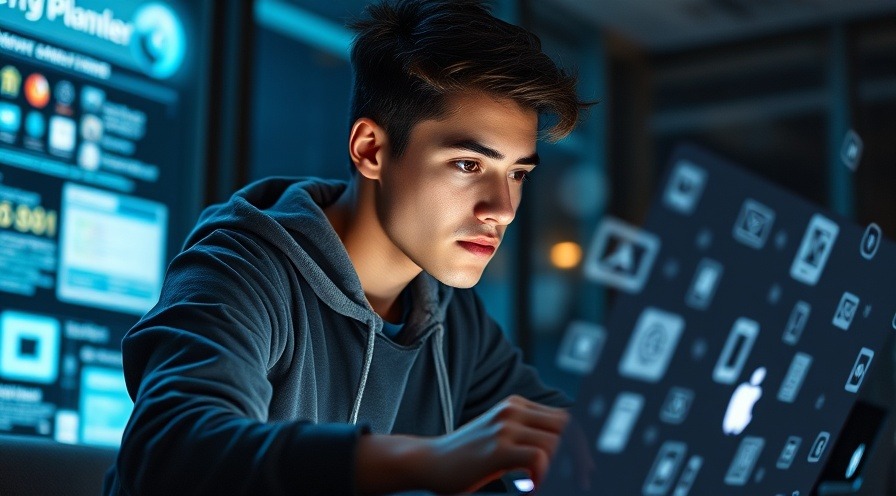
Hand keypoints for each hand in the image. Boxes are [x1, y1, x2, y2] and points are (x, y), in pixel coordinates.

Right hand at [423, 395, 568, 493]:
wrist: (429, 462)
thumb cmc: (466, 457)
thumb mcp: (500, 437)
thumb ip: (528, 437)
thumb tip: (566, 455)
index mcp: (516, 405)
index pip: (564, 418)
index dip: (580, 443)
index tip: (584, 468)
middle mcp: (512, 410)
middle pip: (566, 428)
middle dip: (579, 456)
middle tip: (581, 480)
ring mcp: (504, 427)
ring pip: (555, 443)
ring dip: (560, 471)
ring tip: (546, 486)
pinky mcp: (497, 448)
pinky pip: (538, 458)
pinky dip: (543, 476)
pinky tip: (530, 488)